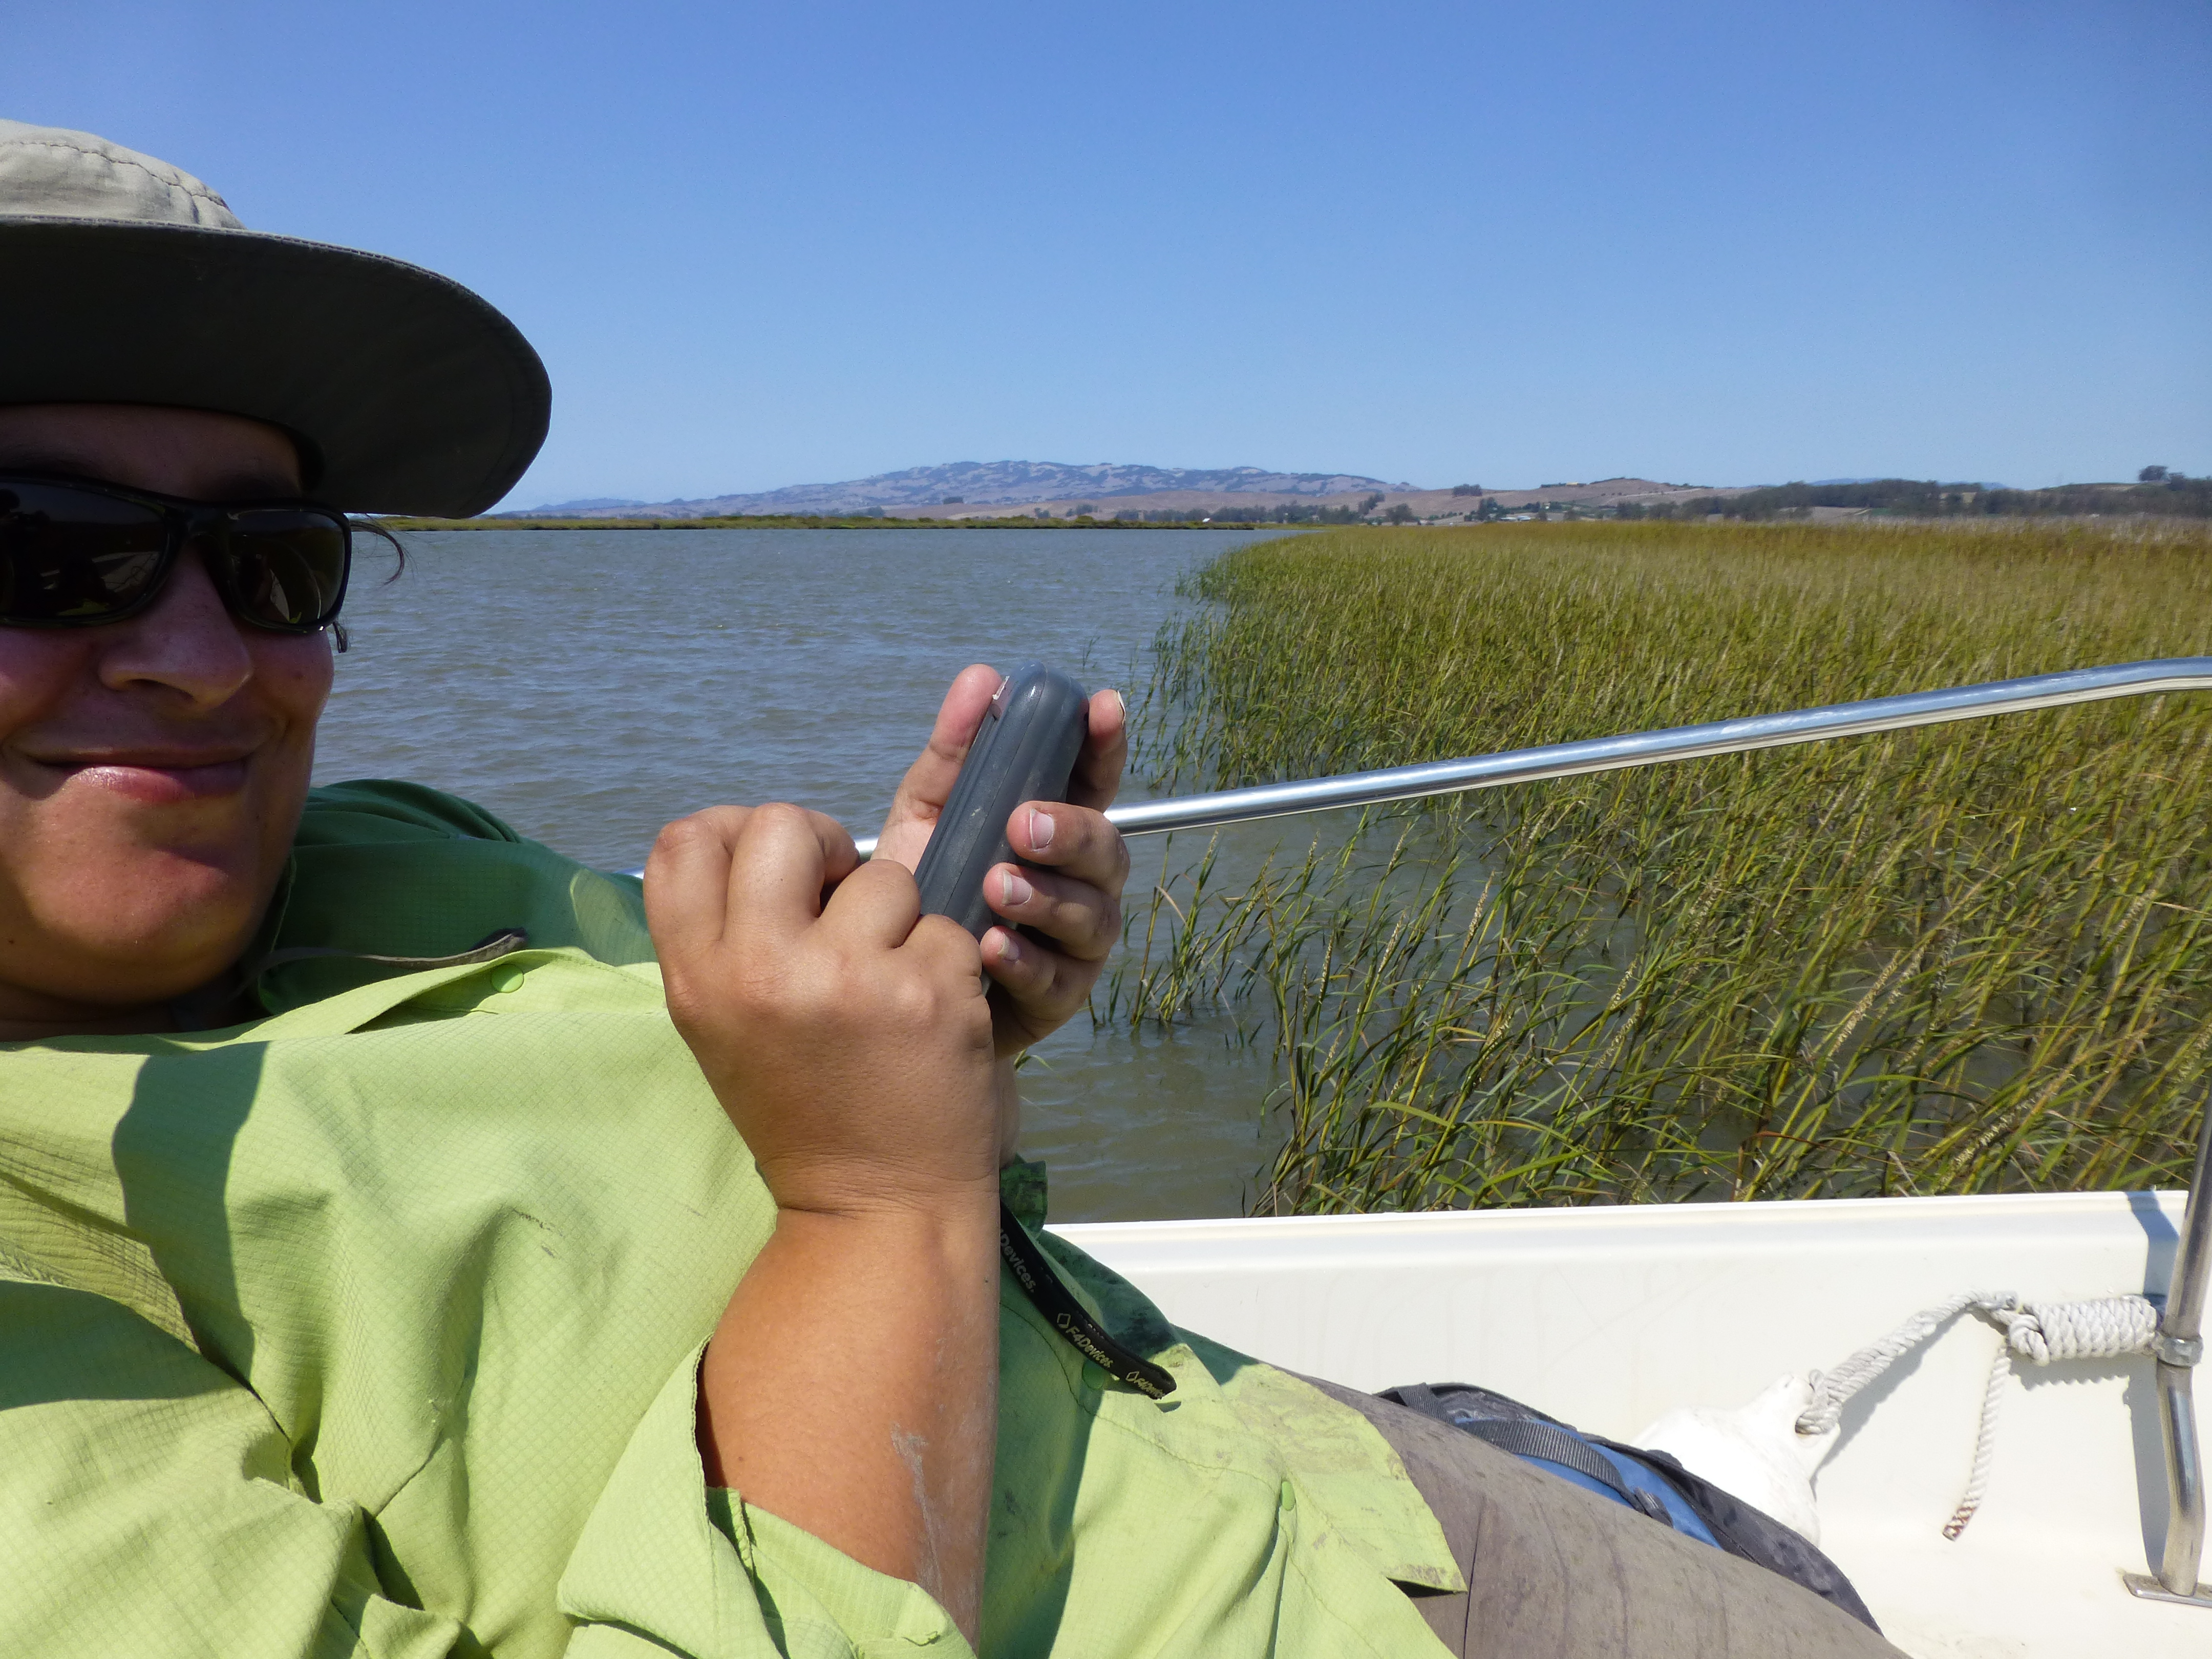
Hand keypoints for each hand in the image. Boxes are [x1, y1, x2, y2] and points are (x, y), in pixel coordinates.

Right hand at [644, 802, 999, 1216]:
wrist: (878, 1208)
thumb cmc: (805, 1111)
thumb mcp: (725, 1027)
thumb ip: (728, 936)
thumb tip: (760, 842)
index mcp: (698, 981)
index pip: (681, 841)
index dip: (733, 830)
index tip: (777, 867)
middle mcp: (762, 971)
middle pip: (782, 823)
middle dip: (825, 845)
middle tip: (843, 896)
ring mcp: (850, 979)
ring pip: (885, 875)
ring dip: (899, 918)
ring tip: (890, 984)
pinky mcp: (930, 992)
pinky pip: (947, 926)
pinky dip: (949, 964)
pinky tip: (931, 1016)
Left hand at [874, 665, 1130, 1055]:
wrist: (892, 994)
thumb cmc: (926, 894)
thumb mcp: (929, 817)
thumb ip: (955, 753)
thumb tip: (981, 678)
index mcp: (1053, 830)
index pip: (1094, 780)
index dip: (1105, 744)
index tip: (1102, 707)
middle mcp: (1077, 884)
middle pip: (1107, 849)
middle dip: (1071, 832)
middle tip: (1023, 824)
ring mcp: (1073, 945)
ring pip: (1092, 917)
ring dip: (1047, 898)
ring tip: (997, 887)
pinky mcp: (1054, 1000)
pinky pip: (1057, 981)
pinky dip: (1026, 960)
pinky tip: (992, 947)